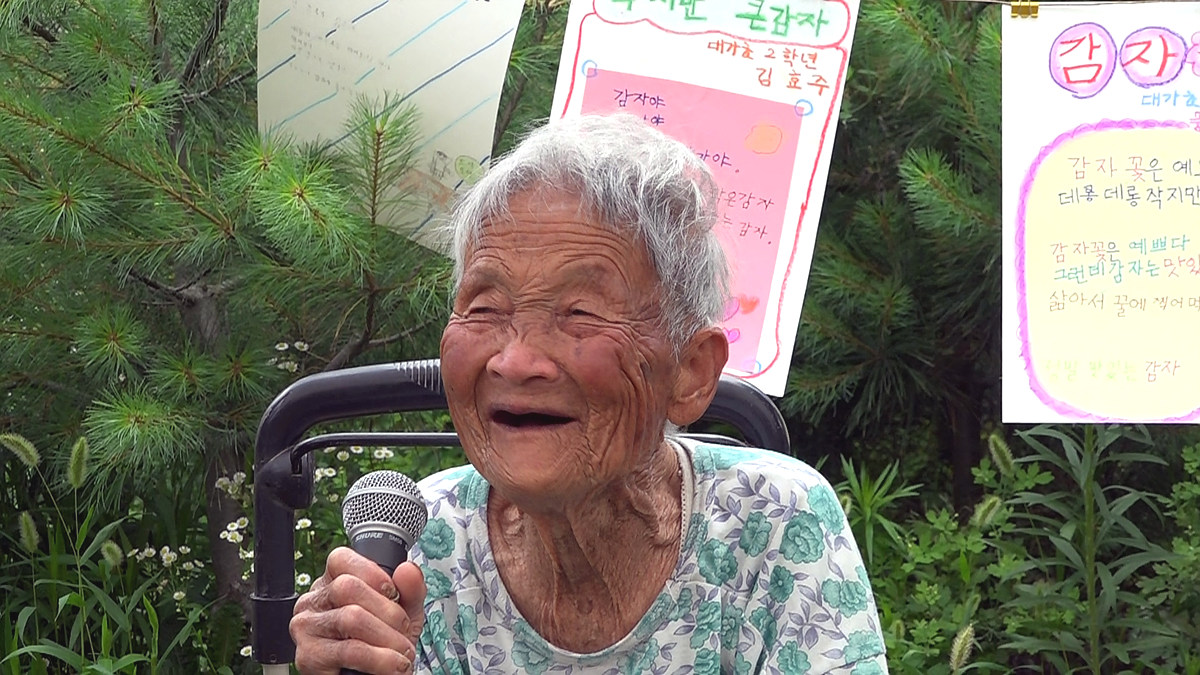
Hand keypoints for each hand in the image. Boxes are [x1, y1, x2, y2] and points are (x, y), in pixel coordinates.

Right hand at [290, 546, 425, 673]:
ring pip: (351, 618)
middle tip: (403, 631)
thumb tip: (407, 570)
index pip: (341, 559)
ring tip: (403, 653)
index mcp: (331, 583)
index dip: (372, 572)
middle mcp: (312, 602)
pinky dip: (380, 659)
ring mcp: (306, 628)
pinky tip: (393, 666)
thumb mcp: (404, 613)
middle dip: (387, 611)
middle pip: (348, 587)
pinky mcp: (308, 657)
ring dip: (388, 638)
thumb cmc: (383, 645)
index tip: (393, 593)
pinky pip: (350, 651)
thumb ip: (410, 590)